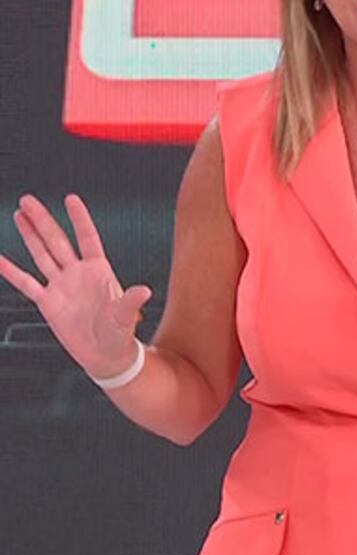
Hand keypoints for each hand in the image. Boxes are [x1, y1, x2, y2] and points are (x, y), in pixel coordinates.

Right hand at [0, 194, 150, 378]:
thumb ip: (130, 302)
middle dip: (43, 220)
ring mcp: (61, 286)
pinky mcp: (48, 302)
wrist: (106, 355)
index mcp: (99, 271)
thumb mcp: (126, 317)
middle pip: (58, 240)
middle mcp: (78, 273)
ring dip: (30, 235)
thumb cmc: (121, 334)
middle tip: (28, 200)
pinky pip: (26, 283)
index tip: (70, 198)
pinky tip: (0, 259)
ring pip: (42, 254)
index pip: (87, 238)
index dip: (79, 219)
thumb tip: (144, 290)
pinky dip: (11, 272)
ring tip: (20, 215)